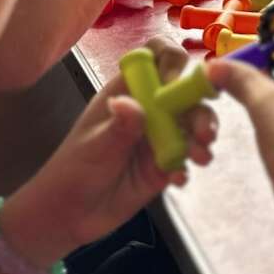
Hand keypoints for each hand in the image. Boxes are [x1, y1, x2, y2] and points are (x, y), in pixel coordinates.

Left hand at [1, 38, 217, 260]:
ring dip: (203, 137)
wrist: (70, 215)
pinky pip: (188, 157)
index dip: (172, 61)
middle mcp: (151, 107)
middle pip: (186, 92)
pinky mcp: (168, 163)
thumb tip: (127, 103)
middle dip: (200, 108)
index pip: (158, 57)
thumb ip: (118, 126)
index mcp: (129, 90)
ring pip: (194, 123)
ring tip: (201, 157)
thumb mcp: (94, 146)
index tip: (175, 83)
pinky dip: (189, 166)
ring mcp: (161, 135)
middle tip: (203, 133)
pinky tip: (177, 180)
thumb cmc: (73, 170)